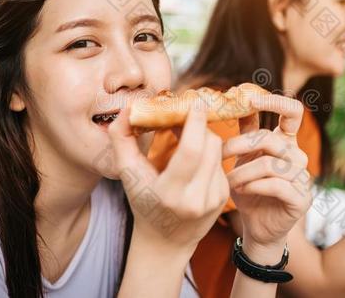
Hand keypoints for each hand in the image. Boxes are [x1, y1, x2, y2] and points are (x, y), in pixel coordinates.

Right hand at [107, 107, 228, 255]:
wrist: (165, 240)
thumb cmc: (143, 202)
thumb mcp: (126, 173)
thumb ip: (121, 139)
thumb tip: (130, 108)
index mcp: (170, 194)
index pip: (191, 151)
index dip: (195, 123)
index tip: (193, 104)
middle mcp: (196, 199)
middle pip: (210, 145)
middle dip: (200, 125)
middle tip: (186, 114)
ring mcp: (214, 199)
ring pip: (217, 151)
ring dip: (204, 137)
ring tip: (187, 134)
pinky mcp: (224, 197)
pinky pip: (220, 162)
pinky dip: (208, 152)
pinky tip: (194, 156)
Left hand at [223, 94, 311, 261]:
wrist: (256, 226)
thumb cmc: (248, 189)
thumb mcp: (243, 157)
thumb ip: (244, 131)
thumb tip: (231, 97)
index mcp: (286, 142)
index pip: (293, 112)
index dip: (275, 102)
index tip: (249, 99)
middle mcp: (298, 156)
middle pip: (270, 139)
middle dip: (240, 145)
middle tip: (219, 155)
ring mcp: (303, 178)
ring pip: (270, 164)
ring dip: (242, 172)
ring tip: (228, 181)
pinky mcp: (301, 199)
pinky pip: (276, 185)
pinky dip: (253, 186)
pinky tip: (240, 191)